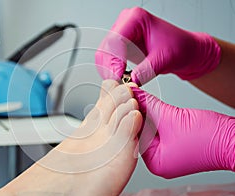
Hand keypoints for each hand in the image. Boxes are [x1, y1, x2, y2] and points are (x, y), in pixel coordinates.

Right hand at [95, 7, 220, 84]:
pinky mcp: (121, 46)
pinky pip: (108, 60)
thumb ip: (147, 70)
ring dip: (108, 71)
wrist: (185, 51)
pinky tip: (119, 79)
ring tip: (118, 83)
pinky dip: (111, 71)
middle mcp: (125, 23)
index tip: (117, 76)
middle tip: (116, 83)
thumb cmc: (179, 47)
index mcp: (136, 18)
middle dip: (109, 67)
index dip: (114, 59)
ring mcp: (121, 34)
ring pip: (104, 55)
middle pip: (106, 47)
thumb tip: (131, 81)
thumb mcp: (164, 59)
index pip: (115, 39)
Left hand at [131, 87, 233, 177]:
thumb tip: (134, 94)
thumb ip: (149, 104)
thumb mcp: (171, 117)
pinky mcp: (176, 146)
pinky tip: (152, 104)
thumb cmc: (209, 137)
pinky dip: (158, 117)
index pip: (134, 135)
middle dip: (138, 113)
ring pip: (151, 129)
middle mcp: (159, 161)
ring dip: (148, 113)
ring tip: (140, 96)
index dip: (129, 114)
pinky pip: (161, 130)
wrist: (233, 140)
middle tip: (131, 94)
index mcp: (155, 163)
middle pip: (141, 132)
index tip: (124, 97)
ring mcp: (168, 154)